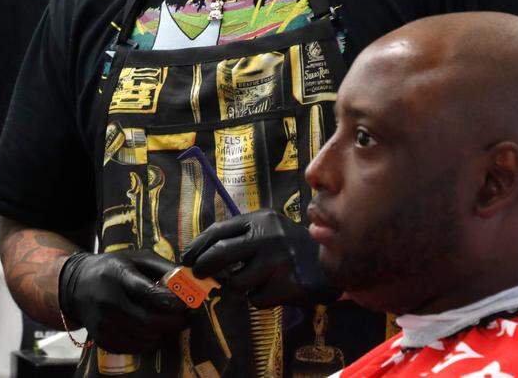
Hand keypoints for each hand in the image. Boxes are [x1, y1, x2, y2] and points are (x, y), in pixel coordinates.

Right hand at [59, 249, 190, 352]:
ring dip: (164, 333)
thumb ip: (162, 266)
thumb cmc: (112, 268)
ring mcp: (103, 322)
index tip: (187, 304)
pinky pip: (133, 348)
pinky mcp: (101, 338)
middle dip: (174, 323)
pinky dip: (149, 343)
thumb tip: (189, 278)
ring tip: (172, 324)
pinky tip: (154, 332)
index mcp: (118, 275)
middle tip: (186, 318)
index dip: (172, 302)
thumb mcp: (136, 258)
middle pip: (149, 321)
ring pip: (144, 338)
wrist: (76, 285)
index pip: (148, 293)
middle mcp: (108, 300)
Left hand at [181, 209, 338, 307]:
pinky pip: (257, 299)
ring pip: (237, 283)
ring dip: (238, 288)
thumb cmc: (292, 247)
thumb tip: (202, 257)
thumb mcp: (269, 231)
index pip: (219, 231)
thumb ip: (242, 239)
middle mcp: (268, 236)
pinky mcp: (289, 284)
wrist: (332, 262)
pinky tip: (274, 291)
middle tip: (197, 276)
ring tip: (254, 283)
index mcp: (261, 219)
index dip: (197, 246)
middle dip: (203, 267)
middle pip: (220, 254)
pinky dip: (260, 299)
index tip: (185, 258)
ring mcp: (279, 260)